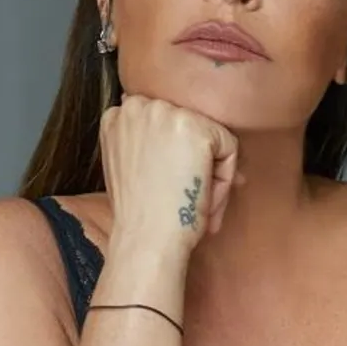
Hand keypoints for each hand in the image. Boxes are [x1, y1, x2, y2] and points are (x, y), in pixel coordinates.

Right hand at [98, 94, 238, 257]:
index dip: (178, 155)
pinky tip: (203, 200)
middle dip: (196, 162)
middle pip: (190, 127)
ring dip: (210, 172)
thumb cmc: (140, 214)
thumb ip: (148, 141)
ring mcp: (167, 114)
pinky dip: (224, 179)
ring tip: (195, 201)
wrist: (145, 240)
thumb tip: (188, 132)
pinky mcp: (195, 128)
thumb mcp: (130, 165)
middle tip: (186, 198)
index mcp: (118, 114)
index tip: (174, 184)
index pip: (167, 121)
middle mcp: (139, 106)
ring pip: (210, 137)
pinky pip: (228, 147)